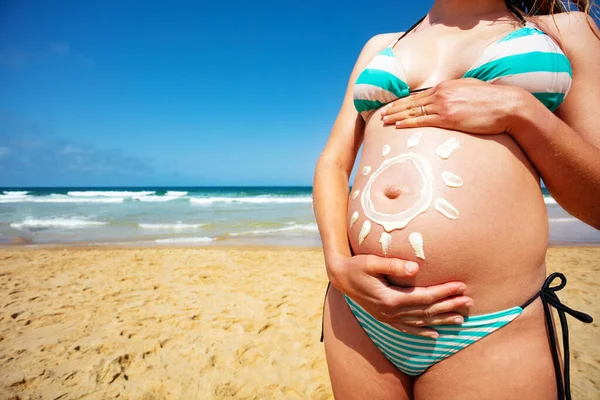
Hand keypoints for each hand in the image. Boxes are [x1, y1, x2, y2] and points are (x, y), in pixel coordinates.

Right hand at [328, 254, 472, 338]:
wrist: (339, 277)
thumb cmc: (356, 265)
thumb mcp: (372, 262)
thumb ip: (393, 265)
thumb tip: (416, 268)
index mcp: (390, 298)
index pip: (424, 297)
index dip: (444, 292)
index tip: (461, 286)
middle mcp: (391, 312)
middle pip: (426, 311)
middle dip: (449, 306)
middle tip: (469, 302)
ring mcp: (387, 317)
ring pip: (420, 321)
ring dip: (441, 320)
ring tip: (461, 319)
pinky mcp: (385, 318)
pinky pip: (407, 328)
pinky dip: (421, 331)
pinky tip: (434, 334)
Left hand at [380, 78, 524, 134]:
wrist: (506, 105)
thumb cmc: (491, 100)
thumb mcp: (469, 89)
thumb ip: (454, 92)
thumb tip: (446, 98)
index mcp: (445, 86)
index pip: (418, 95)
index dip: (403, 101)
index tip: (392, 106)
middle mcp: (441, 94)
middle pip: (412, 103)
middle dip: (395, 108)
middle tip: (381, 114)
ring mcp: (444, 106)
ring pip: (413, 112)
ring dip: (397, 116)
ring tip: (384, 121)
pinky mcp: (448, 119)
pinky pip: (423, 121)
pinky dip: (409, 123)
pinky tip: (398, 126)